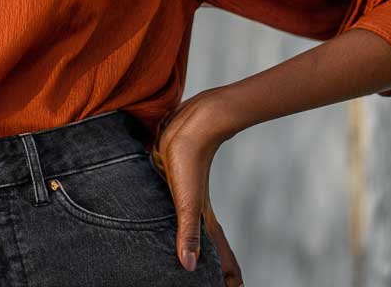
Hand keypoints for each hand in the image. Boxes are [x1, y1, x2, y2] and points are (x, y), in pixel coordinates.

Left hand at [150, 92, 244, 286]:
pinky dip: (176, 222)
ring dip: (194, 243)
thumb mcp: (186, 199)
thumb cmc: (189, 157)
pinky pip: (176, 209)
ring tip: (188, 260)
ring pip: (192, 226)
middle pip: (208, 244)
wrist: (194, 121)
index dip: (228, 275)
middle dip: (214, 265)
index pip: (220, 254)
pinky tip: (162, 221)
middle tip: (218, 283)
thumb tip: (189, 267)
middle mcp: (197, 210)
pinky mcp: (175, 179)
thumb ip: (188, 232)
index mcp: (202, 218)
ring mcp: (187, 194)